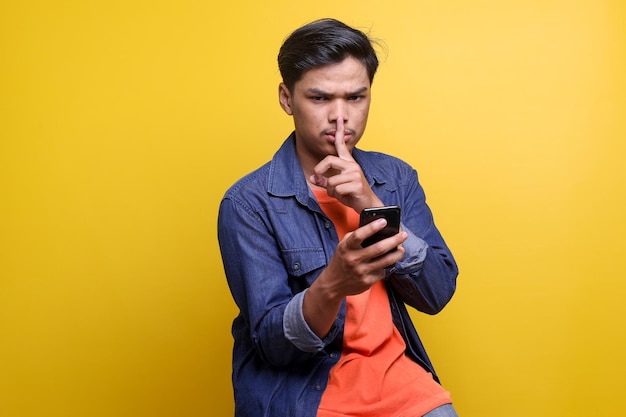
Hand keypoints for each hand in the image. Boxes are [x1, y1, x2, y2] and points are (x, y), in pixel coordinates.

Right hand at [302, 217, 407, 336]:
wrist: (333, 284)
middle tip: (404, 235)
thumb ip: (354, 237)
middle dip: (394, 240)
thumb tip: (374, 228)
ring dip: (397, 254)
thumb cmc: (341, 260)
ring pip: (385, 261)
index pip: (359, 235)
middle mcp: (353, 259)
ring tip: (401, 249)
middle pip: (379, 248)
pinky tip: (386, 263)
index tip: (384, 221)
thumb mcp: (343, 246)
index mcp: (346, 248)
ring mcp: (361, 272)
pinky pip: (382, 272)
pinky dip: (385, 266)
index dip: (372, 227)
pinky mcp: (367, 282)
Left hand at [309, 118, 382, 211]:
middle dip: (320, 169)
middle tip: (318, 175)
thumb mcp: (336, 187)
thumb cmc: (352, 194)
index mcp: (348, 163)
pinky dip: (337, 195)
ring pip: (331, 180)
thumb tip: (312, 177)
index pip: (342, 145)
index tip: (339, 119)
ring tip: (340, 193)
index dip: (340, 131)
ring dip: (331, 190)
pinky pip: (336, 189)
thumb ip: (324, 181)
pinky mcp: (356, 184)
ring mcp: (355, 174)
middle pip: (329, 160)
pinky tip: (345, 196)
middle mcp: (352, 165)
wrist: (368, 205)